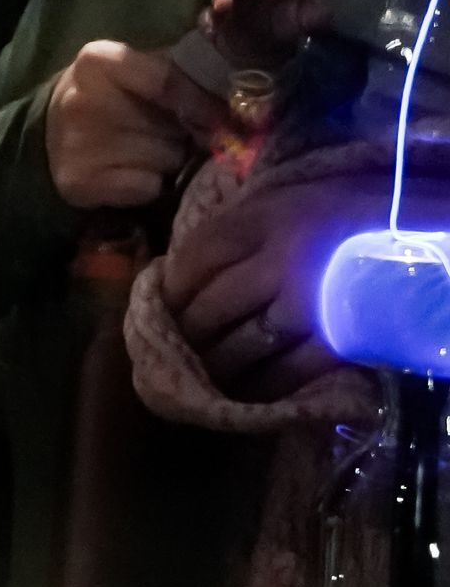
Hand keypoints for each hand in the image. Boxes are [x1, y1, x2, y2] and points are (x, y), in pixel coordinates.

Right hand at [46, 41, 227, 208]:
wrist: (48, 135)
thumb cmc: (107, 96)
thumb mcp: (131, 69)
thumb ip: (176, 70)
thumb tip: (236, 90)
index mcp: (98, 62)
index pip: (168, 81)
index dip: (203, 102)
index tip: (226, 116)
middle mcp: (83, 100)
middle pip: (170, 125)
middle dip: (181, 132)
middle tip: (170, 132)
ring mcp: (78, 143)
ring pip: (165, 158)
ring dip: (169, 159)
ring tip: (149, 151)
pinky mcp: (79, 181)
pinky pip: (148, 186)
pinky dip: (150, 184)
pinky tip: (133, 174)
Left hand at [159, 171, 392, 397]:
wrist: (430, 230)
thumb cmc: (365, 207)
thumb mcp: (299, 195)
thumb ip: (250, 223)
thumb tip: (196, 261)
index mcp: (267, 215)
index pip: (196, 256)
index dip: (172, 286)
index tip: (163, 303)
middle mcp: (279, 258)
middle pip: (210, 306)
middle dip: (188, 334)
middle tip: (179, 348)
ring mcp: (309, 301)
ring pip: (241, 344)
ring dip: (218, 365)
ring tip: (207, 373)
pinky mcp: (339, 337)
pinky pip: (286, 371)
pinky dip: (262, 385)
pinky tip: (251, 391)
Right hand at [198, 0, 327, 69]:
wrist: (259, 56)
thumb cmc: (284, 29)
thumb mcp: (304, 25)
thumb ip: (315, 19)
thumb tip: (328, 17)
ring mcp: (233, 2)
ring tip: (223, 4)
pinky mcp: (215, 20)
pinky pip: (207, 17)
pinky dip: (208, 22)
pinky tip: (211, 29)